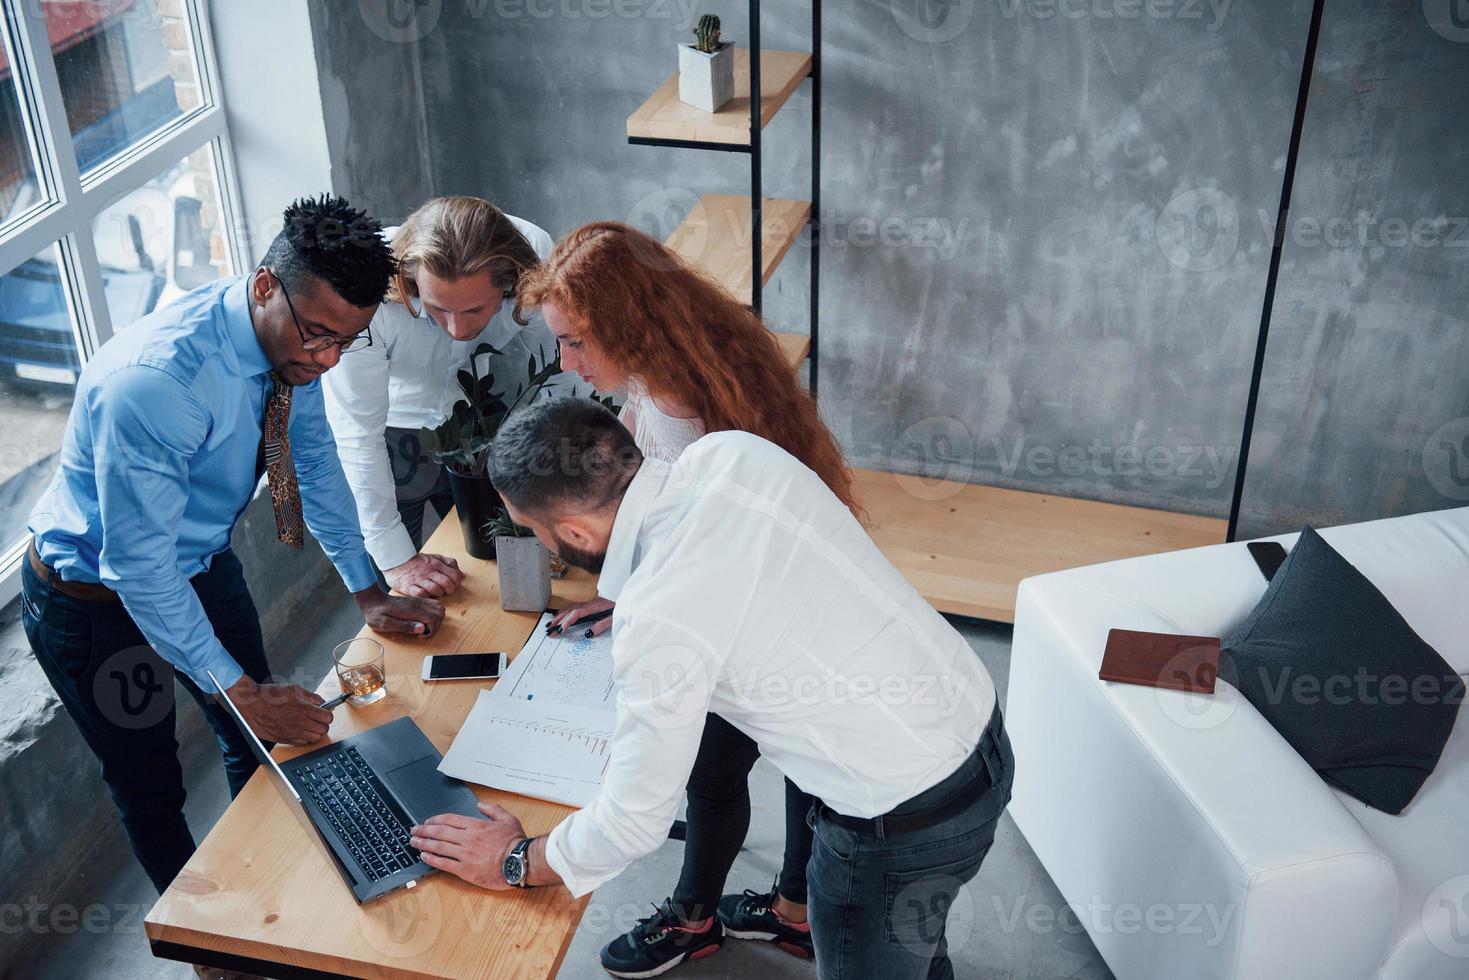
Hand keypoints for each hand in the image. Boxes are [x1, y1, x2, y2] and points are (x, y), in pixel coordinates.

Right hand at [222, 674, 331, 745]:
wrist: (251, 705)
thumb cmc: (270, 696)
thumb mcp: (294, 689)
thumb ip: (312, 697)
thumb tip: (324, 702)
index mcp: (304, 710)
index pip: (328, 717)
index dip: (327, 713)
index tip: (324, 711)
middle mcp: (299, 723)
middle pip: (324, 730)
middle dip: (323, 723)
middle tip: (317, 717)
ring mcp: (292, 733)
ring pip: (314, 739)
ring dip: (315, 732)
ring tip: (309, 723)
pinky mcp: (284, 740)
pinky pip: (302, 743)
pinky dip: (305, 738)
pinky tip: (299, 729)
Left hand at [355, 587, 444, 635]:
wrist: (372, 600)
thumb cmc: (376, 613)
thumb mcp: (385, 624)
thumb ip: (404, 626)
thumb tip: (422, 628)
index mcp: (411, 610)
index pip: (434, 618)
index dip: (431, 630)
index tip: (420, 635)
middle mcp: (418, 604)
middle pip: (440, 612)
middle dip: (436, 625)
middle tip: (423, 632)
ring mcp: (418, 602)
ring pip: (439, 608)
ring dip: (436, 619)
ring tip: (424, 627)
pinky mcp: (417, 601)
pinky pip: (433, 605)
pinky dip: (433, 614)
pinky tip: (422, 620)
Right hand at [384, 553, 462, 597]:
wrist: (395, 561)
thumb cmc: (416, 562)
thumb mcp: (434, 557)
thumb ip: (448, 563)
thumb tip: (459, 573)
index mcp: (436, 564)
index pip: (454, 576)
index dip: (456, 583)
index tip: (453, 586)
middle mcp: (429, 572)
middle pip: (447, 583)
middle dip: (449, 591)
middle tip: (446, 592)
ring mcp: (418, 579)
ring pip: (435, 589)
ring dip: (438, 594)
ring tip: (435, 593)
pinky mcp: (408, 587)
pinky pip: (421, 594)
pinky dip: (425, 597)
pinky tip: (425, 595)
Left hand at [410, 802, 527, 889]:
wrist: (519, 862)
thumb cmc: (515, 842)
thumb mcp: (507, 819)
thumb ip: (492, 810)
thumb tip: (480, 804)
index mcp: (476, 825)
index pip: (450, 820)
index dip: (436, 820)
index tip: (428, 822)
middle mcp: (467, 838)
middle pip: (440, 832)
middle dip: (424, 830)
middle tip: (413, 831)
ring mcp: (465, 854)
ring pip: (439, 847)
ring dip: (423, 843)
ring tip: (413, 842)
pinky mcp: (465, 870)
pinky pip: (444, 863)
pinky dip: (432, 859)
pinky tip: (424, 856)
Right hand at [547, 596, 614, 637]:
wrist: (624, 595)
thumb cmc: (619, 607)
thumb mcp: (612, 619)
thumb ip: (601, 626)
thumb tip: (588, 634)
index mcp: (593, 608)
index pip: (576, 615)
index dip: (567, 622)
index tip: (560, 630)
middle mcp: (588, 605)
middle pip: (569, 612)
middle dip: (558, 621)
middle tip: (549, 630)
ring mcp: (587, 603)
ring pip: (569, 608)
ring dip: (559, 616)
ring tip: (550, 624)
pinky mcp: (589, 604)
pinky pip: (572, 606)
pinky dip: (564, 611)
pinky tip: (560, 614)